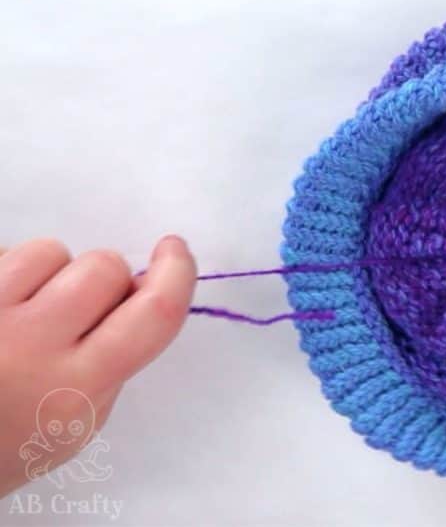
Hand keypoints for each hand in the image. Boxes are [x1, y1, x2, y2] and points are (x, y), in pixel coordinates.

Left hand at [0, 236, 195, 496]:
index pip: (154, 312)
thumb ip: (112, 362)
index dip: (177, 273)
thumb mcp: (74, 427)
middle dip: (105, 281)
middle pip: (103, 269)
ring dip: (50, 273)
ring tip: (26, 309)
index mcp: (74, 391)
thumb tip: (136, 295)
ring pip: (49, 251)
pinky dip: (6, 273)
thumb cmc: (4, 446)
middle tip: (82, 310)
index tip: (173, 252)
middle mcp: (29, 348)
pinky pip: (1, 253)